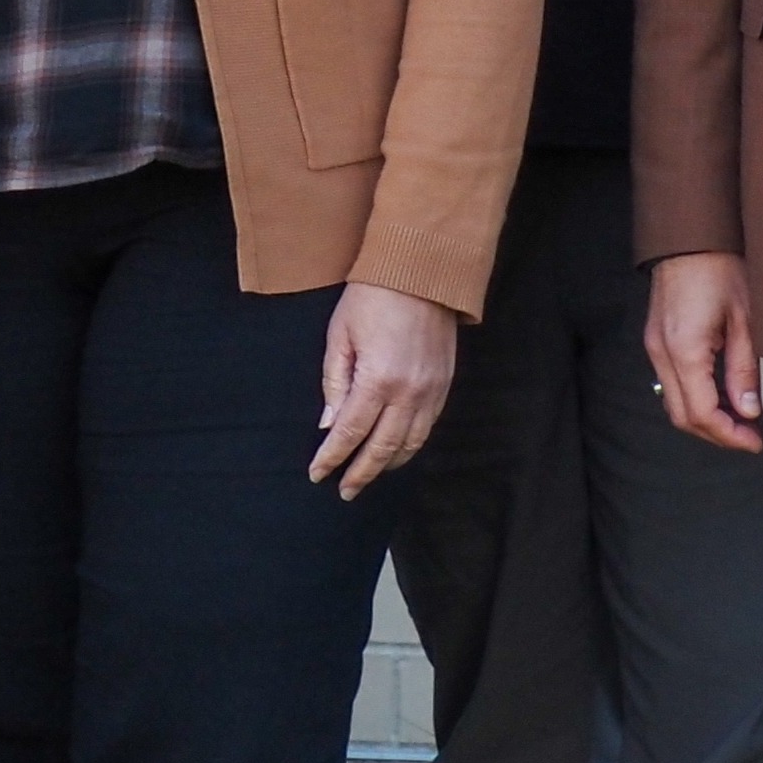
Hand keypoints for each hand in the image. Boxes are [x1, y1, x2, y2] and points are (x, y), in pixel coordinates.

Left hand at [314, 282, 456, 498]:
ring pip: (410, 444)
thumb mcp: (340, 335)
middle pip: (382, 448)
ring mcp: (431, 391)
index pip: (350, 433)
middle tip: (344, 491)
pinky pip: (428, 427)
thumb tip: (328, 425)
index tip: (317, 474)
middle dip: (360, 473)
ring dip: (388, 465)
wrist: (420, 271)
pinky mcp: (445, 384)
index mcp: (377, 380)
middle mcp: (408, 392)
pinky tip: (396, 451)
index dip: (332, 458)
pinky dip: (410, 445)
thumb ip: (334, 383)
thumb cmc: (371, 297)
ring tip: (367, 475)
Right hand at [646, 251, 762, 451]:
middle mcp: (661, 352)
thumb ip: (744, 369)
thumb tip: (747, 411)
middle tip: (749, 437)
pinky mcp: (656, 339)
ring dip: (704, 418)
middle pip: (681, 415)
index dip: (728, 435)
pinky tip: (720, 394)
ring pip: (673, 402)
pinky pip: (670, 383)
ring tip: (739, 419)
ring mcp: (654, 346)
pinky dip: (694, 398)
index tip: (755, 442)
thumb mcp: (746, 319)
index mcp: (684, 349)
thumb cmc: (722, 269)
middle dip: (716, 434)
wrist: (691, 237)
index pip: (701, 413)